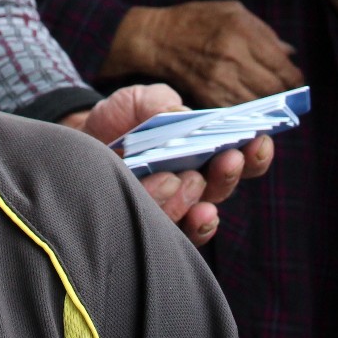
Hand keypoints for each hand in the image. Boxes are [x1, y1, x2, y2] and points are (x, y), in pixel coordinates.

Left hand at [76, 83, 275, 245]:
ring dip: (196, 196)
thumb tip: (179, 114)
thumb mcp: (136, 100)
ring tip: (185, 179)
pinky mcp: (150, 227)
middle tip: (228, 158)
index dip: (254, 153)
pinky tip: (185, 212)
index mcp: (202, 150)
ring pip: (198, 211)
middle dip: (228, 173)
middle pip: (223, 186)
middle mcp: (195, 183)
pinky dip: (184, 225)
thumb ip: (158, 102)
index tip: (260, 140)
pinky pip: (174, 237)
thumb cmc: (118, 121)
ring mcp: (174, 207)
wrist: (78, 144)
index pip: (240, 157)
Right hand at [103, 0, 303, 107]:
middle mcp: (233, 57)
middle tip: (284, 92)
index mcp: (243, 32)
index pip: (283, 67)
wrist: (157, 39)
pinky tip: (247, 103)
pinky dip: (247, 110)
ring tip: (267, 99)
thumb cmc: (196, 21)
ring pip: (259, 103)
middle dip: (284, 93)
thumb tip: (290, 53)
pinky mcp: (208, 96)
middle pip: (275, 89)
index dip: (295, 79)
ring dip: (267, 104)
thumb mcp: (233, 12)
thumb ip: (265, 33)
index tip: (295, 80)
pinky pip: (238, 110)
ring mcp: (219, 79)